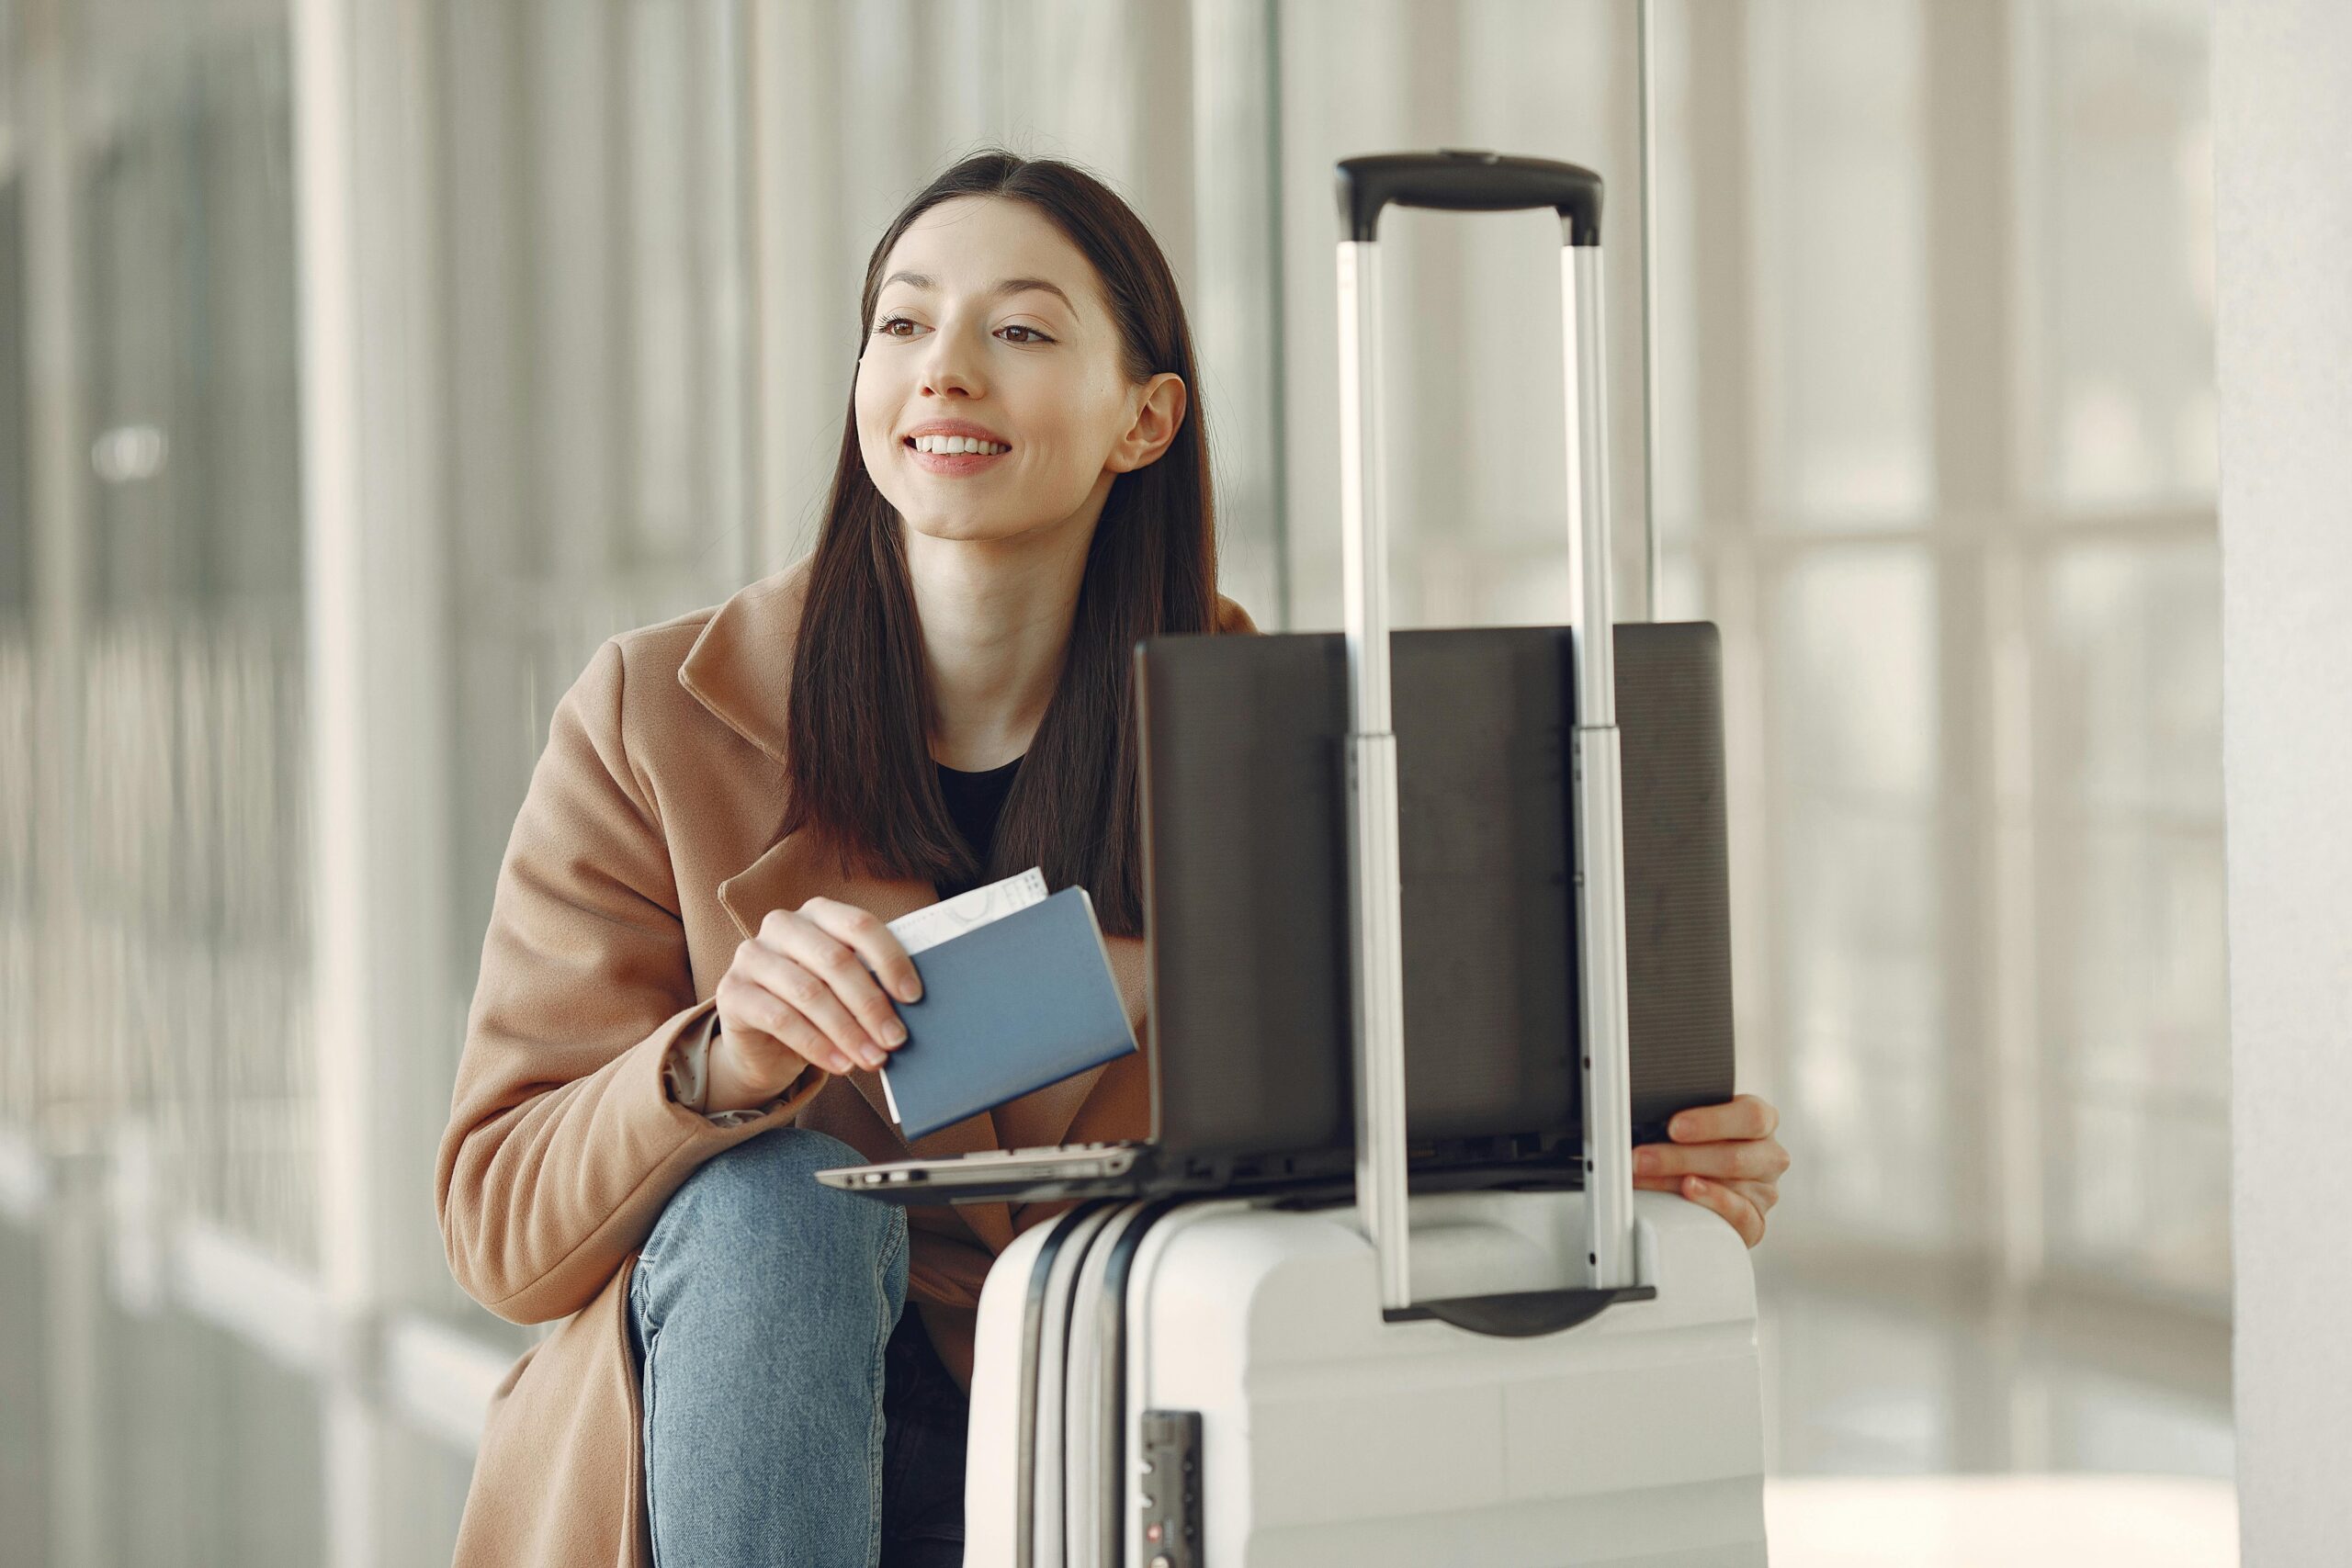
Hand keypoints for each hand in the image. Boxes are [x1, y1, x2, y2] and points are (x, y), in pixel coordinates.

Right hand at [707, 898, 923, 1112]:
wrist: (764, 1042)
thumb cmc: (817, 1006)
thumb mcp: (845, 987)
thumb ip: (872, 981)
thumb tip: (914, 1003)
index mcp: (817, 912)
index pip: (859, 925)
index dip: (890, 960)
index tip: (913, 996)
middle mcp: (781, 925)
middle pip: (835, 961)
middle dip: (870, 1004)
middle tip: (895, 1039)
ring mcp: (751, 956)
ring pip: (809, 993)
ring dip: (847, 1031)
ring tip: (873, 1058)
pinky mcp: (731, 992)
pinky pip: (780, 1019)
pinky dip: (817, 1046)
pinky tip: (841, 1064)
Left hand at [1631, 1093, 1786, 1247]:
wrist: (1704, 1176)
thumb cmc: (1698, 1142)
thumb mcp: (1695, 1122)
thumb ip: (1684, 1116)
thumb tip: (1644, 1114)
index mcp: (1761, 1120)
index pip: (1752, 1116)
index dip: (1712, 1121)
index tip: (1673, 1126)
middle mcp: (1769, 1155)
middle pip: (1734, 1156)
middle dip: (1680, 1156)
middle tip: (1642, 1157)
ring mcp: (1766, 1190)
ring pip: (1729, 1183)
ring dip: (1677, 1179)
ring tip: (1643, 1175)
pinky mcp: (1756, 1221)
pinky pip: (1739, 1214)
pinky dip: (1709, 1201)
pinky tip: (1687, 1191)